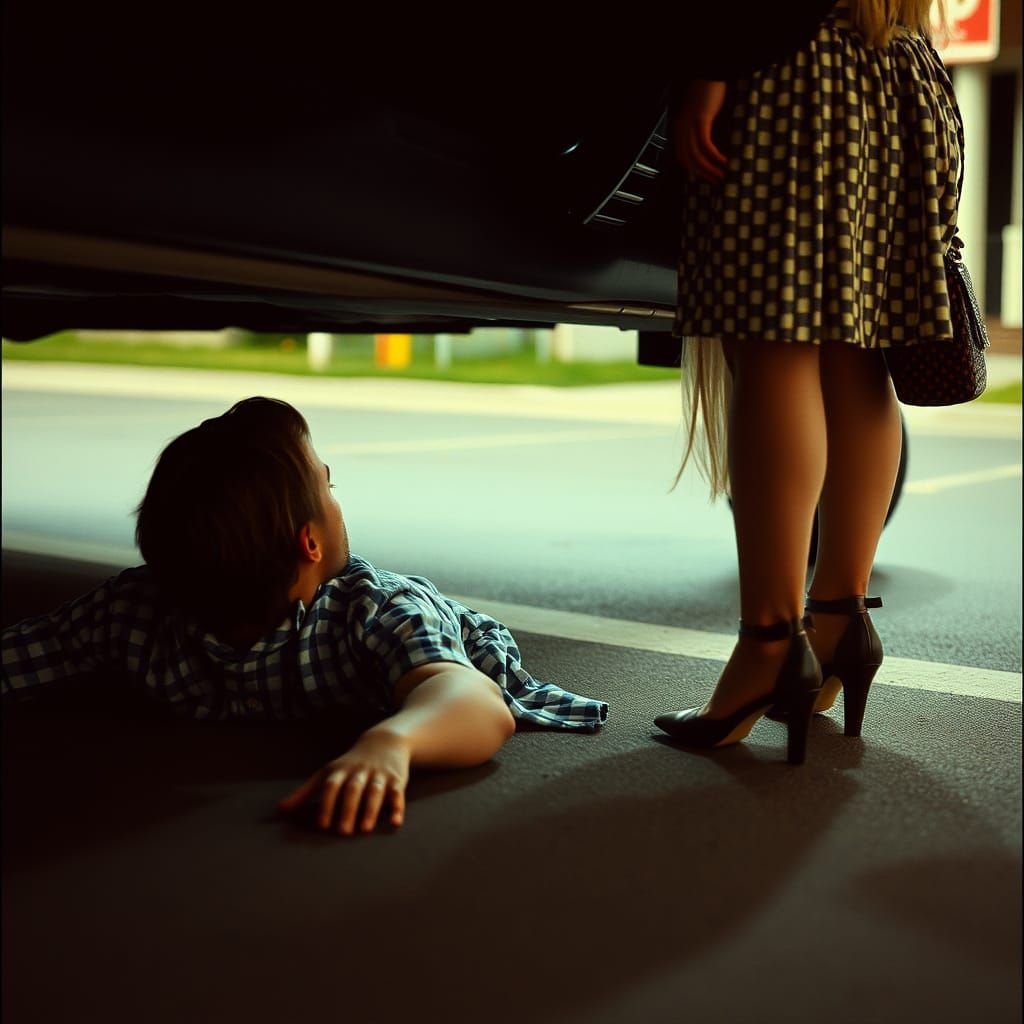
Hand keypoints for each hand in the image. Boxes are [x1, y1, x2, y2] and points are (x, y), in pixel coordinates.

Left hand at [277, 728, 410, 835]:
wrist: (385, 742)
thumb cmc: (350, 764)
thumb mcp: (327, 773)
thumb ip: (305, 792)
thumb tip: (280, 809)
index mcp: (341, 771)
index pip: (331, 785)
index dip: (326, 804)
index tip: (322, 824)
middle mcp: (359, 772)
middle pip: (352, 790)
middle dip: (347, 809)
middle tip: (342, 832)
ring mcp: (379, 775)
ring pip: (374, 791)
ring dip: (370, 810)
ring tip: (365, 829)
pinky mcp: (396, 780)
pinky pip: (397, 793)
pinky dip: (397, 807)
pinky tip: (395, 822)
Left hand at [673, 79, 727, 183]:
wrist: (711, 74)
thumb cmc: (711, 93)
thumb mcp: (704, 117)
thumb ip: (704, 132)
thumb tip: (713, 151)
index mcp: (681, 130)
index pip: (683, 158)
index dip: (695, 171)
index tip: (708, 178)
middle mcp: (682, 129)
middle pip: (689, 161)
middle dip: (704, 174)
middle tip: (718, 182)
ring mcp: (689, 126)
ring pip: (697, 156)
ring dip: (710, 169)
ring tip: (723, 175)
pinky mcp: (700, 121)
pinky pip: (705, 145)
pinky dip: (715, 156)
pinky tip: (724, 161)